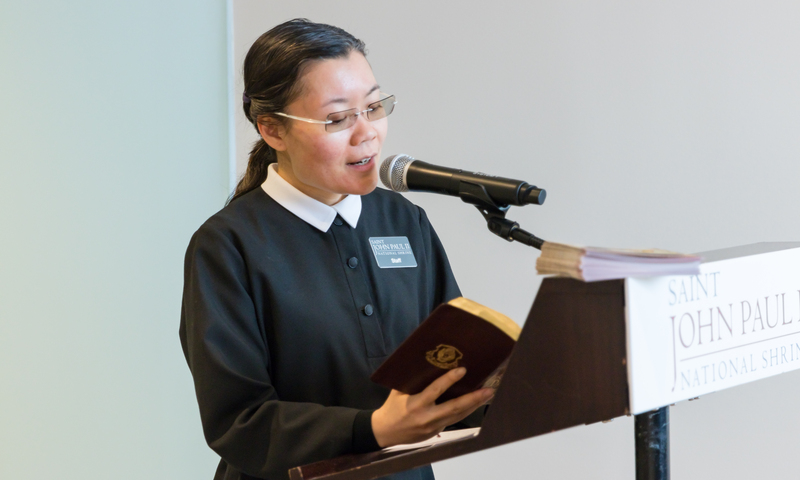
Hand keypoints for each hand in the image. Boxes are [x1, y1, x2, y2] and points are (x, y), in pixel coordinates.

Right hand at [371, 367, 493, 447]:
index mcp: (415, 404)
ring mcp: (432, 427)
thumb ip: (413, 380)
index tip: (463, 370)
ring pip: (458, 416)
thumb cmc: (392, 407)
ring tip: (487, 395)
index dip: (449, 380)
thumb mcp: (398, 391)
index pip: (435, 390)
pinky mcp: (436, 432)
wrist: (384, 432)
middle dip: (473, 399)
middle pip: (454, 407)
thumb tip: (428, 361)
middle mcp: (426, 417)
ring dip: (474, 405)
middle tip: (488, 389)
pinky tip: (474, 404)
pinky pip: (453, 420)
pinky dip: (465, 412)